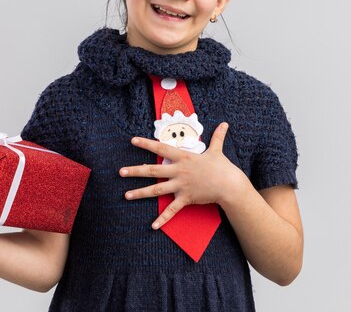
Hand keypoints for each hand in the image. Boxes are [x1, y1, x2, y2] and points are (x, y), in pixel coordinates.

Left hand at [119, 122, 243, 228]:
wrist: (229, 185)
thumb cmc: (222, 167)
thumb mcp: (217, 150)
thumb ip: (218, 137)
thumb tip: (225, 124)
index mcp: (183, 157)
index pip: (161, 148)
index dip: (146, 144)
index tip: (132, 140)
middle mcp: (179, 171)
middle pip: (153, 170)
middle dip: (135, 171)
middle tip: (120, 172)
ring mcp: (181, 186)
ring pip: (157, 190)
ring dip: (140, 193)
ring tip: (126, 195)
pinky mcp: (186, 199)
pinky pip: (172, 210)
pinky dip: (162, 219)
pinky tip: (152, 225)